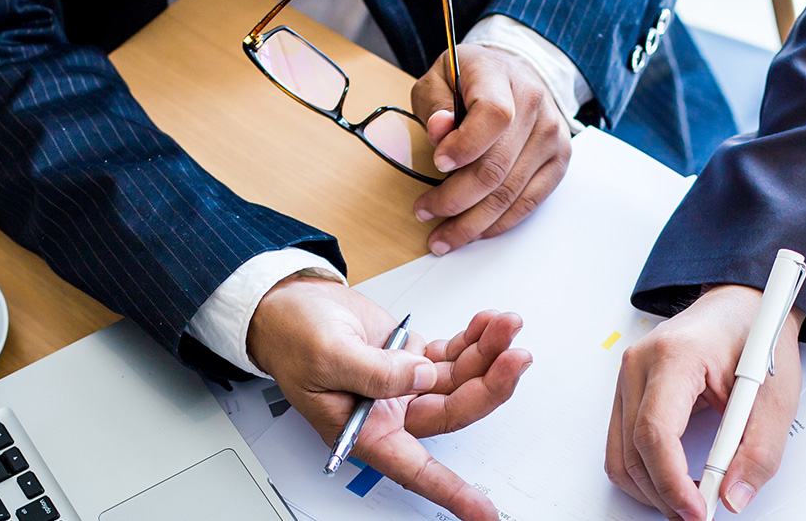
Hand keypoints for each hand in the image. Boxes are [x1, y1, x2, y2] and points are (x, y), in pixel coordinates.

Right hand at [247, 274, 533, 520]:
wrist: (290, 305)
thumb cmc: (294, 338)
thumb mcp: (327, 356)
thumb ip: (377, 372)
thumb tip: (422, 375)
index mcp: (367, 430)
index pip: (417, 469)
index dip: (451, 491)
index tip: (484, 513)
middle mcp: (392, 414)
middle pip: (455, 411)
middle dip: (491, 384)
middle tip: (515, 356)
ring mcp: (407, 385)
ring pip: (463, 380)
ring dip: (489, 354)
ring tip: (504, 325)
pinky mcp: (413, 358)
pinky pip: (455, 355)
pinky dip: (475, 339)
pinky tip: (488, 324)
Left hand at [410, 44, 571, 254]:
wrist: (514, 74)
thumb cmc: (471, 78)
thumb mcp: (440, 77)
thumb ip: (435, 104)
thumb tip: (439, 130)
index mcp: (501, 78)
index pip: (493, 116)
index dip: (465, 146)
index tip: (438, 163)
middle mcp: (534, 105)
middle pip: (497, 166)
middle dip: (454, 199)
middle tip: (424, 212)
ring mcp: (551, 135)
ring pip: (510, 193)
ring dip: (472, 222)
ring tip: (442, 236)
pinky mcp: (559, 159)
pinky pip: (529, 201)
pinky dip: (499, 223)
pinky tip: (474, 230)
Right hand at [605, 285, 805, 519]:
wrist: (741, 305)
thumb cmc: (755, 335)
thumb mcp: (774, 395)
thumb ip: (759, 450)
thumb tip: (734, 495)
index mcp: (675, 355)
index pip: (656, 431)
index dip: (673, 480)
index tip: (698, 509)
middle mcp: (639, 364)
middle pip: (633, 450)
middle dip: (664, 494)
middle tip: (700, 514)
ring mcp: (627, 377)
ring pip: (620, 455)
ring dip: (651, 489)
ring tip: (689, 502)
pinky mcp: (628, 391)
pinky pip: (621, 445)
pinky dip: (645, 472)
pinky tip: (674, 481)